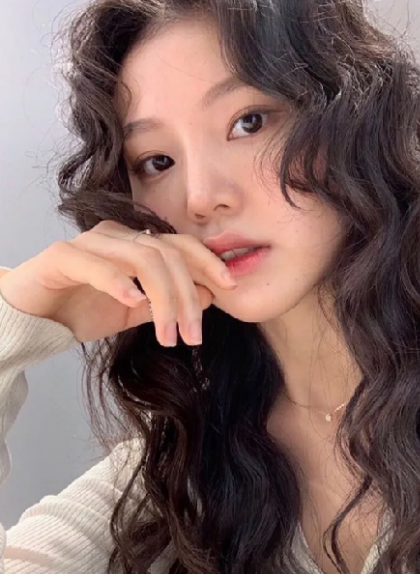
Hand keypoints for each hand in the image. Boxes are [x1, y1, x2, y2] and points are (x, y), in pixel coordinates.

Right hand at [0, 220, 237, 345]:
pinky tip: (133, 301)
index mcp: (136, 244)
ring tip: (168, 336)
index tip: (230, 286)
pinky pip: (94, 263)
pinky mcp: (61, 257)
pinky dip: (118, 281)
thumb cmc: (85, 310)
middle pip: (166, 254)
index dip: (208, 262)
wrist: (33, 318)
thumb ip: (167, 302)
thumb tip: (209, 295)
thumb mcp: (136, 311)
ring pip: (140, 258)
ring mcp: (89, 243)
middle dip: (186, 296)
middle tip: (193, 335)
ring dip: (162, 300)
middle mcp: (116, 237)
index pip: (180, 245)